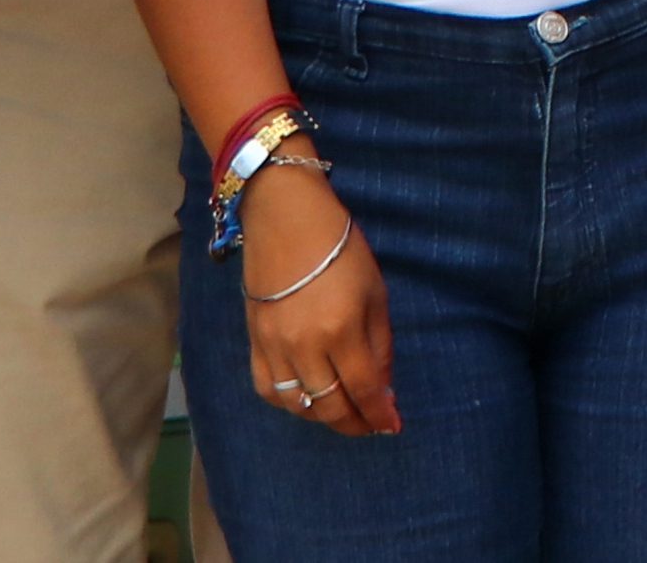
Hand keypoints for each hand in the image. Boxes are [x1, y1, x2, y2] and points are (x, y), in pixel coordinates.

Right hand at [242, 155, 397, 435]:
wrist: (286, 220)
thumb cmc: (341, 248)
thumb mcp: (375, 290)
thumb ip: (379, 342)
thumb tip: (382, 387)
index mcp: (341, 329)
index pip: (362, 388)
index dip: (379, 414)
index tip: (393, 426)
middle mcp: (305, 347)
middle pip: (330, 406)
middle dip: (355, 423)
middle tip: (371, 426)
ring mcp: (274, 348)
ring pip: (299, 406)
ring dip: (324, 418)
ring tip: (345, 414)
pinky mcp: (254, 344)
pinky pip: (269, 391)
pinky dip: (291, 404)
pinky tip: (307, 400)